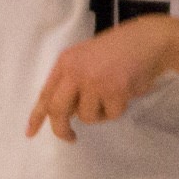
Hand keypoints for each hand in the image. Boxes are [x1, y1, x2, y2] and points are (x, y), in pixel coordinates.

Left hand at [26, 15, 178, 141]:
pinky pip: (111, 115)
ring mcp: (94, 81)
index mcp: (65, 62)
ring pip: (87, 117)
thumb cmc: (118, 50)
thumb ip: (72, 81)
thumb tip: (64, 113)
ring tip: (113, 94)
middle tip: (70, 138)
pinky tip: (126, 91)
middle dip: (62, 129)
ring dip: (100, 113)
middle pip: (58, 110)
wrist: (148, 40)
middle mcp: (75, 71)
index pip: (46, 93)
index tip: (29, 133)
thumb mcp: (86, 58)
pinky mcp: (114, 90)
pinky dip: (119, 109)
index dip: (37, 116)